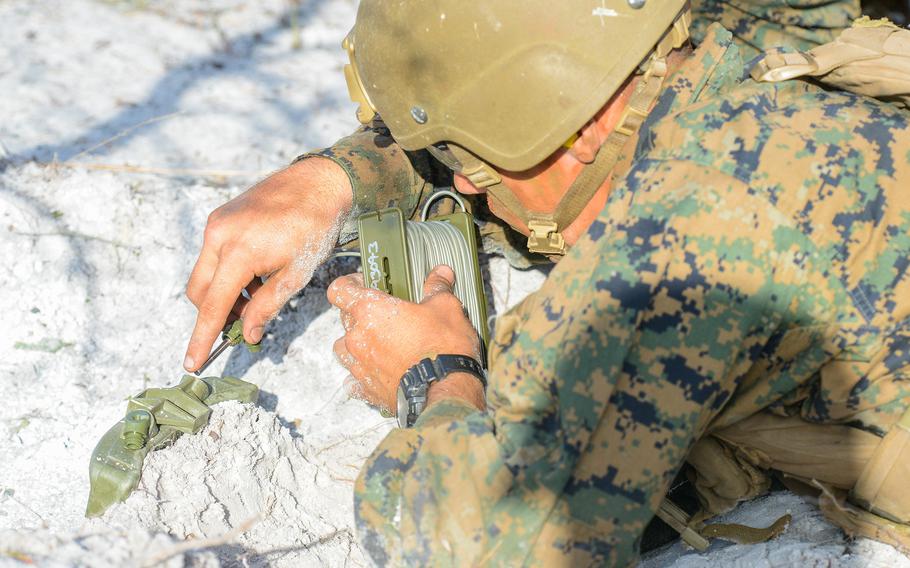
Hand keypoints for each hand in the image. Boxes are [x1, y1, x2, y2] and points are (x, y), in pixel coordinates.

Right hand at [183, 157, 351, 371]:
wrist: (320, 181)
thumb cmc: (315, 226)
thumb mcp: (296, 274)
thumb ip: (267, 306)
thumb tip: (247, 333)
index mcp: (239, 252)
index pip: (212, 306)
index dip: (202, 338)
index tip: (192, 363)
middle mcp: (219, 235)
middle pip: (200, 292)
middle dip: (215, 313)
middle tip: (243, 322)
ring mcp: (217, 223)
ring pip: (205, 273)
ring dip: (224, 292)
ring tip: (258, 293)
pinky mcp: (221, 216)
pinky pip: (214, 254)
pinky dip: (228, 272)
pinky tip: (256, 273)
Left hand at [327, 265, 482, 411]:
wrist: (445, 390)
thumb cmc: (443, 346)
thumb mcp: (446, 307)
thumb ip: (437, 288)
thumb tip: (441, 273)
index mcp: (370, 310)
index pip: (339, 290)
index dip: (349, 283)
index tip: (363, 283)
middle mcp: (358, 337)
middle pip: (345, 318)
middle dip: (361, 313)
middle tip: (385, 314)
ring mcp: (359, 366)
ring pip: (345, 349)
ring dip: (357, 343)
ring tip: (379, 343)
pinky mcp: (367, 390)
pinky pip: (354, 379)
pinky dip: (363, 374)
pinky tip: (379, 372)